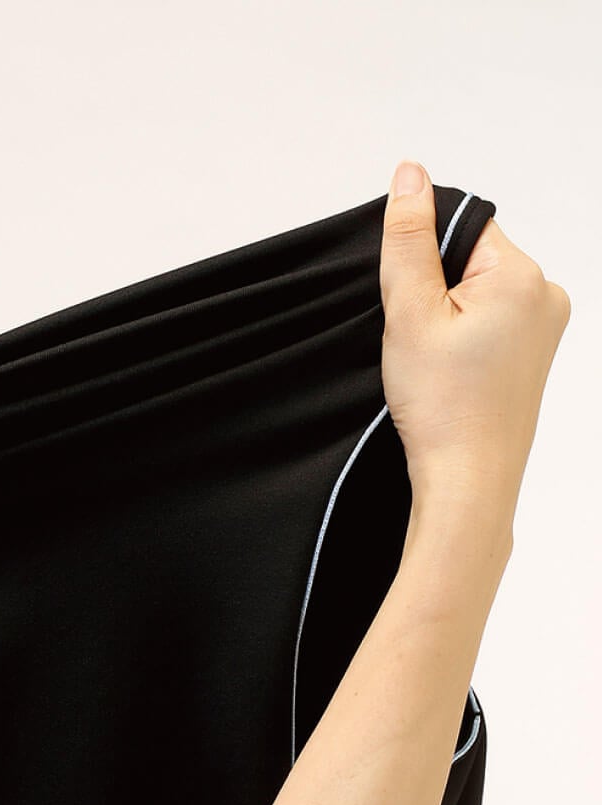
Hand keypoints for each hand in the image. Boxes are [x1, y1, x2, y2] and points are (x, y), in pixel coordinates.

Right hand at [379, 160, 570, 518]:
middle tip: (421, 341)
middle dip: (436, 290)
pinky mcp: (534, 353)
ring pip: (478, 292)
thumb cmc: (442, 405)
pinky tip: (451, 372)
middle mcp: (547, 293)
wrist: (468, 479)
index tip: (413, 309)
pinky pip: (491, 321)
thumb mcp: (410, 313)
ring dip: (447, 315)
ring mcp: (546, 326)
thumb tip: (411, 174)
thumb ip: (408, 240)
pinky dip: (463, 337)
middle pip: (471, 259)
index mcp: (523, 275)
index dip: (423, 262)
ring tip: (436, 362)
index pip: (464, 228)